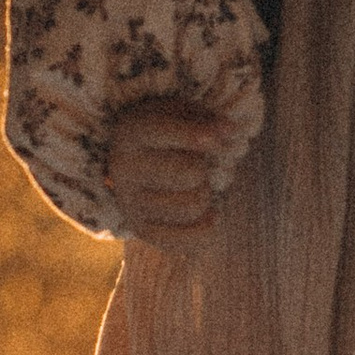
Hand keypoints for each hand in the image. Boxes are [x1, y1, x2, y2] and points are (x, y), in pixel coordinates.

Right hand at [106, 96, 250, 247]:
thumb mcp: (184, 114)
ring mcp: (129, 201)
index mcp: (133, 130)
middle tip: (196, 163)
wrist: (133, 159)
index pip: (166, 133)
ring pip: (194, 204)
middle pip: (191, 172)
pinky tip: (211, 216)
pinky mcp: (140, 229)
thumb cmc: (168, 132)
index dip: (196, 135)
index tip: (219, 137)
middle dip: (204, 167)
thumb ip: (208, 121)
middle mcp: (124, 167)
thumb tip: (230, 132)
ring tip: (193, 185)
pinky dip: (208, 229)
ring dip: (205, 193)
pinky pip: (188, 240)